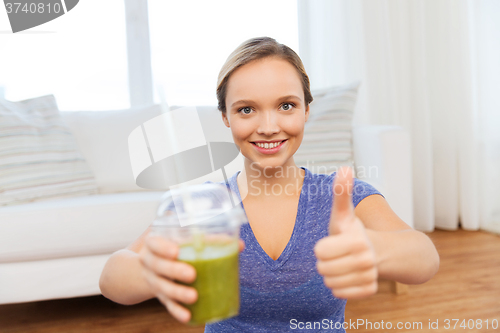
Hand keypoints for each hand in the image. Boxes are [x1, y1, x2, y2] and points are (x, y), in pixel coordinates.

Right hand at [139, 235, 244, 322]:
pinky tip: (188, 316)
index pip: (154, 243)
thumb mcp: (185, 239)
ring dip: (178, 293)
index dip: (163, 247)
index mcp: (154, 244)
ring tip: (194, 296)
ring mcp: (154, 280)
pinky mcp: (160, 296)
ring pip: (162, 287)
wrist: (153, 265)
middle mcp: (150, 262)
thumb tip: (240, 245)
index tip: (177, 251)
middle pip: (158, 266)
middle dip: (175, 271)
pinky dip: (177, 311)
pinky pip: (167, 305)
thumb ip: (210, 239)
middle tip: (192, 274)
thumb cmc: (176, 247)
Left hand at [314, 167, 377, 298]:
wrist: (377, 252)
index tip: (333, 241)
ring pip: (330, 283)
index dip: (321, 247)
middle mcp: (366, 260)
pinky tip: (348, 275)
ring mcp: (369, 277)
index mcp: (357, 241)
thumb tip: (344, 167)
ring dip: (331, 274)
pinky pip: (339, 293)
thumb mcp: (344, 213)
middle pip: (323, 269)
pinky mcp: (369, 291)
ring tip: (342, 264)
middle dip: (325, 261)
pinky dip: (340, 286)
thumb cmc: (353, 231)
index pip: (319, 252)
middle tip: (337, 254)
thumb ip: (341, 193)